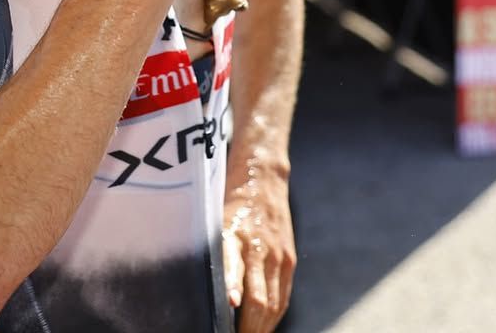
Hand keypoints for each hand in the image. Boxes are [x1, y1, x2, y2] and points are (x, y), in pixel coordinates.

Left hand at [223, 169, 295, 332]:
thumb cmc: (230, 202)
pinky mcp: (289, 259)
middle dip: (248, 326)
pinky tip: (262, 326)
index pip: (231, 262)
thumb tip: (207, 288)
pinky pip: (282, 297)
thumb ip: (214, 253)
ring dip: (261, 327)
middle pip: (258, 297)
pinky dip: (272, 316)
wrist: (262, 177)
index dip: (231, 284)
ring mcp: (277, 255)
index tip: (231, 303)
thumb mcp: (213, 220)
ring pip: (272, 303)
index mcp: (232, 232)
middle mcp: (257, 246)